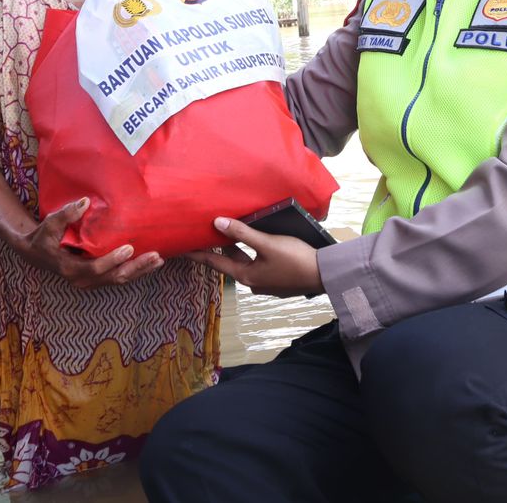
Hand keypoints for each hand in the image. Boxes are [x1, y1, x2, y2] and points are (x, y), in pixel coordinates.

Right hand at [15, 197, 162, 288]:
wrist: (35, 252)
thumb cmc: (43, 236)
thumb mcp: (50, 223)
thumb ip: (67, 214)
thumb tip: (85, 202)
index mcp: (70, 268)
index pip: (95, 268)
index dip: (113, 260)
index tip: (129, 248)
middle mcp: (81, 279)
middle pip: (113, 277)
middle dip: (136, 268)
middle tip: (155, 256)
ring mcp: (89, 281)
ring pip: (118, 280)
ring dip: (139, 271)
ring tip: (158, 260)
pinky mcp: (95, 278)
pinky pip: (117, 277)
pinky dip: (133, 271)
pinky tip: (149, 263)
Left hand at [184, 217, 324, 297]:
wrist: (324, 275)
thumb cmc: (295, 259)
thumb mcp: (267, 243)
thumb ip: (242, 233)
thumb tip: (217, 223)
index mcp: (246, 275)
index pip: (215, 262)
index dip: (198, 254)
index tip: (182, 249)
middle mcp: (253, 282)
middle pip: (230, 262)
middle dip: (218, 248)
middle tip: (204, 235)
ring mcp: (266, 283)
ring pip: (245, 263)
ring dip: (236, 250)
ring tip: (227, 234)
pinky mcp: (278, 280)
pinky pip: (258, 265)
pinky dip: (251, 253)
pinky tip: (255, 242)